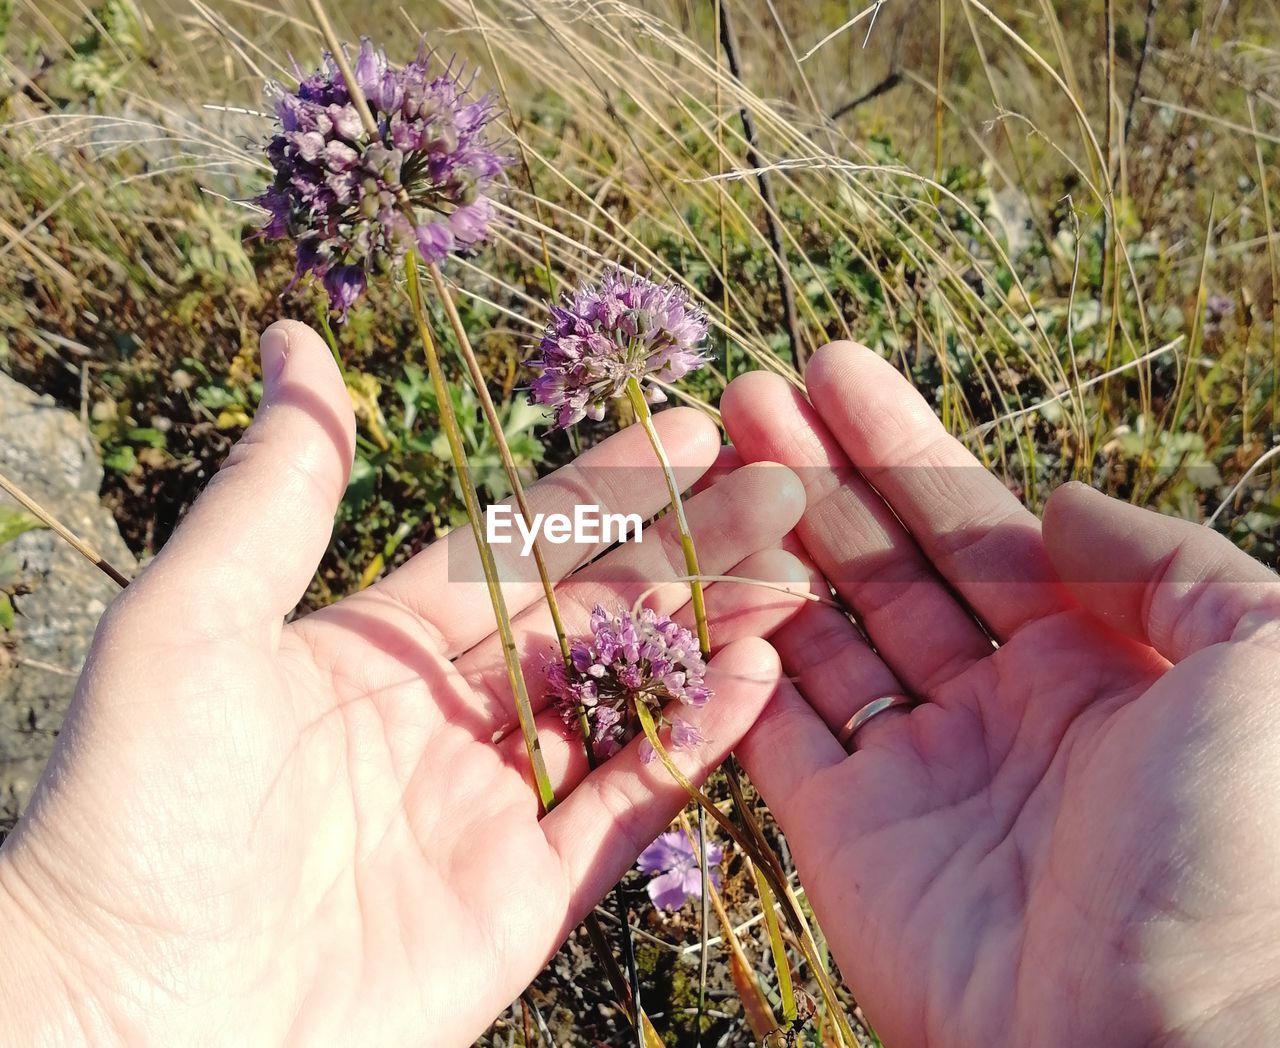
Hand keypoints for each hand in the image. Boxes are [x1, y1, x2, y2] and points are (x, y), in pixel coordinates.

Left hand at [0, 321, 807, 1044]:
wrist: (127, 1016)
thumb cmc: (138, 806)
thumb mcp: (194, 618)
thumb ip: (279, 487)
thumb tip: (295, 339)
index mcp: (378, 642)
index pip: (517, 542)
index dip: (605, 484)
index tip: (690, 426)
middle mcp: (446, 714)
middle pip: (593, 612)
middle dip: (688, 546)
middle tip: (782, 485)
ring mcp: (491, 803)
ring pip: (627, 698)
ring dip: (711, 634)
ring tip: (796, 572)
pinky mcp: (526, 892)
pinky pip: (629, 802)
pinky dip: (698, 743)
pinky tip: (758, 677)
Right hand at [722, 342, 1279, 1045]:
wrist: (1168, 1045)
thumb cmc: (1241, 851)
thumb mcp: (1268, 661)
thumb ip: (1169, 563)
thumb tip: (1057, 505)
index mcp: (1099, 665)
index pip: (979, 528)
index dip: (903, 446)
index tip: (834, 370)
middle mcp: (1003, 711)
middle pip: (888, 566)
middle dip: (819, 478)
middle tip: (749, 394)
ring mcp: (919, 774)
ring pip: (823, 634)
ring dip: (768, 548)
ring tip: (711, 463)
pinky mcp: (847, 839)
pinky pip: (774, 732)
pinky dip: (737, 661)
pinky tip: (702, 580)